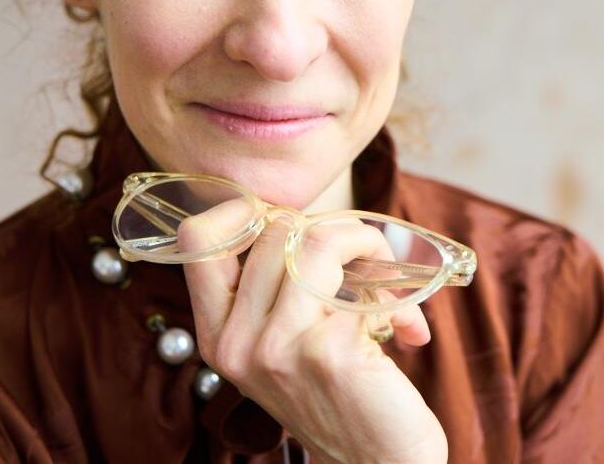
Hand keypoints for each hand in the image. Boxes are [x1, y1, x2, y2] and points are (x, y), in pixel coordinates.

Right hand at [181, 211, 447, 463]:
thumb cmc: (338, 392)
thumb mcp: (284, 339)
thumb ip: (277, 282)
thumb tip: (305, 215)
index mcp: (218, 333)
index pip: (198, 238)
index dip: (242, 211)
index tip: (290, 224)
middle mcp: (236, 343)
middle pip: (275, 228)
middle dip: (332, 227)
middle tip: (362, 259)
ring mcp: (277, 349)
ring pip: (316, 241)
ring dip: (365, 245)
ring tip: (386, 280)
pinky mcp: (327, 353)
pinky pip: (360, 280)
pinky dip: (394, 292)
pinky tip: (405, 328)